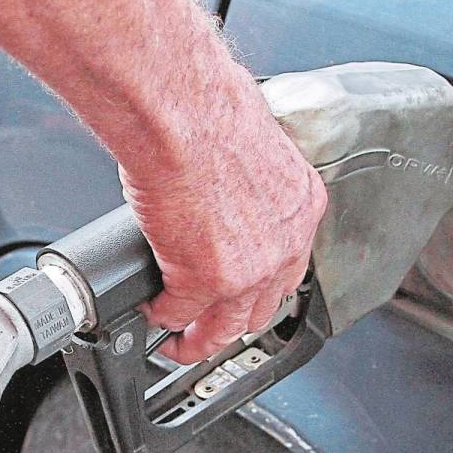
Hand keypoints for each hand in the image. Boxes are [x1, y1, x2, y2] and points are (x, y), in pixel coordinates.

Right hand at [131, 89, 326, 364]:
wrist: (182, 113)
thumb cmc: (205, 111)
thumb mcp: (247, 147)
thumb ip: (242, 181)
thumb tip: (219, 186)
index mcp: (299, 203)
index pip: (289, 265)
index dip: (260, 286)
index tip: (240, 292)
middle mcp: (285, 242)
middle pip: (262, 306)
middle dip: (232, 322)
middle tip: (208, 327)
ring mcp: (249, 268)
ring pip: (226, 326)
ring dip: (200, 338)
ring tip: (180, 341)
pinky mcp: (205, 279)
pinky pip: (180, 313)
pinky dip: (164, 316)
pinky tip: (152, 310)